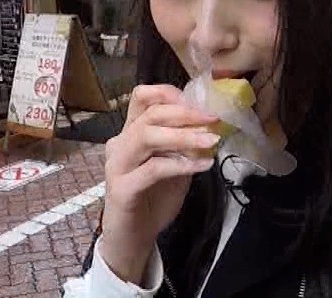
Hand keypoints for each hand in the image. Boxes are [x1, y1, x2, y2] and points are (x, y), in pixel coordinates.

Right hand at [98, 84, 220, 282]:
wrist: (133, 237)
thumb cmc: (153, 198)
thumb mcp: (175, 165)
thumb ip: (185, 145)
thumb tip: (210, 125)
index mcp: (131, 132)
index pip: (143, 97)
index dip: (171, 93)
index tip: (202, 103)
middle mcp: (119, 144)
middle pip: (149, 114)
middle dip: (185, 113)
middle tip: (213, 119)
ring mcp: (117, 166)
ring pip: (147, 136)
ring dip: (183, 136)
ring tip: (211, 142)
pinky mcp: (121, 189)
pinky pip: (152, 169)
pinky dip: (180, 164)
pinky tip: (202, 166)